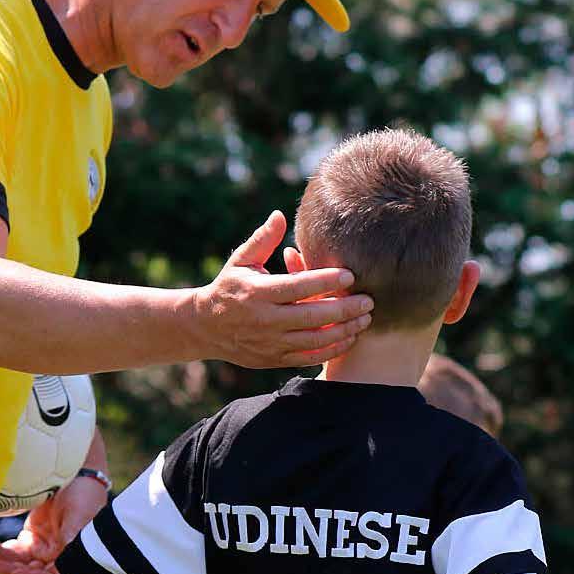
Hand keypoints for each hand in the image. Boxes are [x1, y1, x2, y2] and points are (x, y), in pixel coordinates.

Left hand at [0, 473, 107, 573]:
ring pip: (17, 563)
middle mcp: (55, 559)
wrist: (79, 478)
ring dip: (1, 559)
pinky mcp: (31, 539)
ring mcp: (41, 550)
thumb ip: (72, 533)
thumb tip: (66, 551)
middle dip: (10, 570)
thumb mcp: (80, 513)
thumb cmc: (87, 496)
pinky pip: (12, 550)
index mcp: (72, 558)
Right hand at [191, 211, 372, 367]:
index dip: (325, 281)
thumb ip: (262, 240)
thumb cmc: (228, 287)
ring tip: (365, 319)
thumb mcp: (240, 261)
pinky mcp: (274, 359)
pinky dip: (332, 349)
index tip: (350, 275)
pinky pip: (309, 358)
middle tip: (368, 300)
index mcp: (258, 293)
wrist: (204, 327)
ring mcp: (270, 342)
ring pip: (315, 340)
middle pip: (312, 316)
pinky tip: (349, 337)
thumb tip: (279, 214)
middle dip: (344, 309)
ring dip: (344, 331)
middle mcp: (265, 320)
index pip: (297, 286)